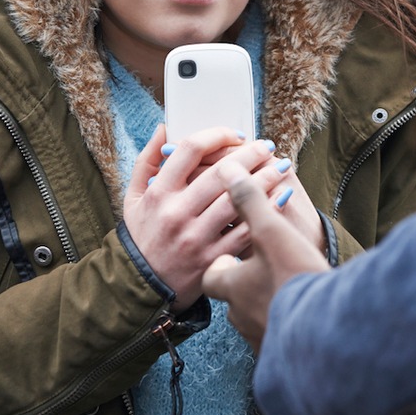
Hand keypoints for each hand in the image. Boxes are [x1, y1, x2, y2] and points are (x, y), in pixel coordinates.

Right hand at [123, 125, 276, 309]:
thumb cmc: (142, 235)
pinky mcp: (212, 259)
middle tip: (268, 145)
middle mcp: (176, 213)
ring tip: (282, 167)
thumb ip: (147, 161)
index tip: (236, 134)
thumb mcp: (133, 197)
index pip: (191, 150)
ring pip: (238, 201)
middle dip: (251, 155)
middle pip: (221, 173)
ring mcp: (195, 238)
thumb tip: (164, 128)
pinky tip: (282, 197)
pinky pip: (246, 232)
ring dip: (265, 180)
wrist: (140, 286)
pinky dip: (267, 212)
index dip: (218, 135)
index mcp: (158, 192)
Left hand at [202, 159, 329, 351]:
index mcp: (231, 285)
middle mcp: (239, 315)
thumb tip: (229, 169)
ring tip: (288, 286)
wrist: (327, 336)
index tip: (234, 251)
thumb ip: (249, 199)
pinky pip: (276, 334)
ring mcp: (259, 337)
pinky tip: (302, 309)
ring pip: (255, 316)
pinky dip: (284, 320)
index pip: (211, 274)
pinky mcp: (282, 353)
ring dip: (267, 301)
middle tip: (265, 267)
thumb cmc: (295, 281)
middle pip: (232, 297)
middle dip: (246, 282)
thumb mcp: (273, 231)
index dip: (221, 261)